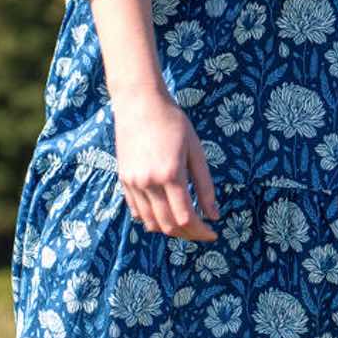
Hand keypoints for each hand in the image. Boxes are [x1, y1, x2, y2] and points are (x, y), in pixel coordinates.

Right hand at [112, 89, 220, 239]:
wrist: (139, 102)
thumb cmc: (173, 122)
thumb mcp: (195, 151)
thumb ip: (205, 186)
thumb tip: (214, 216)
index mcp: (171, 174)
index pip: (186, 218)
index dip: (201, 231)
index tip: (213, 233)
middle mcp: (149, 182)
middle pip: (168, 225)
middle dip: (188, 234)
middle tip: (201, 232)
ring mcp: (133, 182)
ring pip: (150, 222)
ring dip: (169, 230)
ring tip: (185, 224)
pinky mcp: (123, 180)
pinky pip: (137, 211)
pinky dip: (151, 219)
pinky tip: (165, 214)